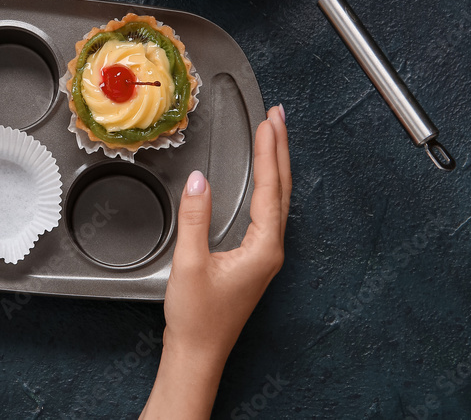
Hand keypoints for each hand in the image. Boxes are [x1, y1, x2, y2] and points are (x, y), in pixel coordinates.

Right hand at [141, 105, 289, 419]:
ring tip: (272, 137)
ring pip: (276, 200)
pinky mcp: (253, 259)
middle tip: (278, 117)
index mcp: (263, 248)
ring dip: (275, 165)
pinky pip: (266, 212)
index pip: (270, 189)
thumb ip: (195, 218)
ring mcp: (264, 255)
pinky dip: (265, 186)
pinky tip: (260, 178)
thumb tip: (199, 181)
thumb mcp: (189, 263)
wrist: (198, 352)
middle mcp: (271, 250)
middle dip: (280, 150)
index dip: (269, 152)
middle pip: (281, 189)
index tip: (269, 123)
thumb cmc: (197, 317)